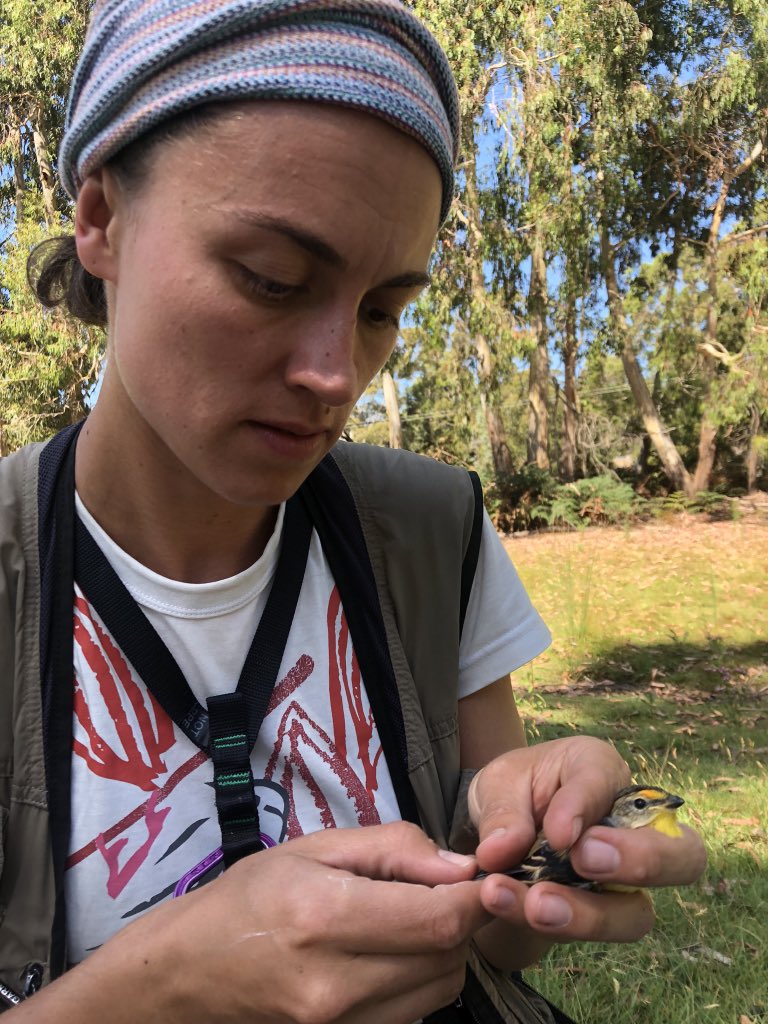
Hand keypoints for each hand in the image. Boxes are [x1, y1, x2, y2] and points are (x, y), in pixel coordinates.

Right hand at [15, 822, 488, 1023]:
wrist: (186, 974)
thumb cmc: (246, 897)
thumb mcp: (313, 849)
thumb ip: (393, 849)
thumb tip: (462, 865)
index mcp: (326, 918)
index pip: (440, 919)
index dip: (475, 896)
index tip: (482, 875)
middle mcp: (337, 985)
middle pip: (448, 958)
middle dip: (459, 920)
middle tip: (434, 889)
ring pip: (439, 990)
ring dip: (442, 952)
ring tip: (405, 921)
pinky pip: (413, 1014)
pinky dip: (418, 981)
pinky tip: (388, 954)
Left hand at [466, 737, 706, 963]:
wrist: (495, 835)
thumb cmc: (513, 792)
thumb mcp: (498, 786)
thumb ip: (502, 812)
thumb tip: (500, 851)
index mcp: (598, 767)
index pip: (606, 779)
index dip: (584, 806)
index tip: (557, 833)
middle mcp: (628, 825)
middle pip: (682, 853)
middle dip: (643, 861)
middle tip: (585, 862)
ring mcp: (622, 879)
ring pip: (637, 912)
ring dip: (587, 915)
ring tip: (535, 906)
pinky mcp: (600, 916)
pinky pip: (594, 932)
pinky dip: (553, 926)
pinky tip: (506, 906)